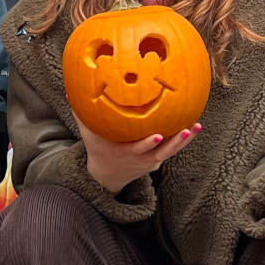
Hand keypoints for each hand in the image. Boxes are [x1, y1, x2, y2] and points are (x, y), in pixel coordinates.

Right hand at [77, 119, 199, 193]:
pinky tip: (195, 126)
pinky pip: (173, 150)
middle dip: (174, 142)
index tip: (158, 135)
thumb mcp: (88, 133)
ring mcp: (151, 161)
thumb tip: (68, 90)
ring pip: (171, 151)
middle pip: (161, 152)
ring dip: (184, 140)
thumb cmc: (98, 148)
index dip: (148, 144)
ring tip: (195, 127)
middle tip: (186, 130)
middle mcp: (141, 159)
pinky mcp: (157, 160)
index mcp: (125, 152)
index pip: (139, 149)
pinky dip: (183, 140)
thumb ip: (80, 113)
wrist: (107, 174)